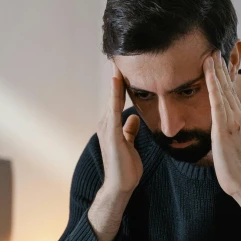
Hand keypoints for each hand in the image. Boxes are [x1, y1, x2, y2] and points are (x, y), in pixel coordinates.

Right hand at [95, 62, 142, 195]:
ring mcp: (107, 128)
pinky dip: (116, 94)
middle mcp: (106, 123)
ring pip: (112, 98)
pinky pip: (114, 109)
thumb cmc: (125, 169)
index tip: (124, 65)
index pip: (117, 99)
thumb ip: (130, 131)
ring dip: (115, 80)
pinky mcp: (111, 134)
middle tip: (119, 54)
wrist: (120, 187)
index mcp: (112, 126)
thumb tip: (134, 119)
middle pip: (112, 95)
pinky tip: (118, 81)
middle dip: (116, 76)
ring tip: (118, 61)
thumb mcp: (130, 145)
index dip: (120, 83)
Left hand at [204, 50, 240, 196]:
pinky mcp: (223, 126)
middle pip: (228, 88)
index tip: (222, 65)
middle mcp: (238, 117)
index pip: (232, 96)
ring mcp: (232, 120)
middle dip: (222, 69)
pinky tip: (209, 71)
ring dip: (217, 71)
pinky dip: (213, 83)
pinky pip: (216, 100)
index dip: (227, 79)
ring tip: (210, 54)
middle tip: (215, 50)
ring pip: (223, 89)